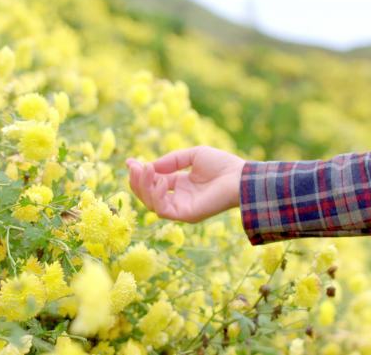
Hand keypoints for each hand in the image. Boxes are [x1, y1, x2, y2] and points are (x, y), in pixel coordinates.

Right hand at [126, 146, 244, 222]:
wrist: (241, 177)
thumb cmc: (222, 165)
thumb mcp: (192, 155)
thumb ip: (170, 161)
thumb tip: (149, 166)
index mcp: (180, 186)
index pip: (153, 183)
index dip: (139, 173)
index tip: (129, 162)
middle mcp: (178, 199)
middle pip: (147, 196)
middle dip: (137, 181)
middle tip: (134, 166)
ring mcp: (182, 209)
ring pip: (151, 204)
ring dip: (144, 187)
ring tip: (146, 170)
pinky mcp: (186, 216)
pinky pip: (162, 210)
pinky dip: (157, 195)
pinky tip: (162, 181)